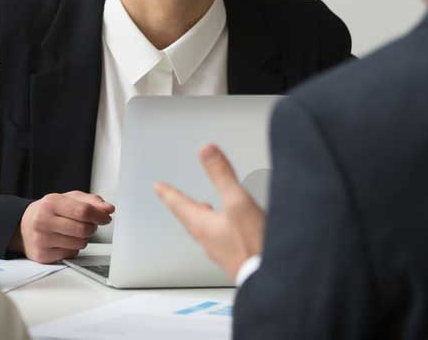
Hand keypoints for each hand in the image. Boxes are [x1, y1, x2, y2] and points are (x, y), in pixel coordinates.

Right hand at [13, 191, 113, 262]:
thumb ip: (90, 201)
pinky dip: (73, 249)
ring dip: (83, 239)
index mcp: (51, 203)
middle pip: (83, 229)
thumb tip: (108, 209)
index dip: (99, 215)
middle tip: (89, 225)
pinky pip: (71, 255)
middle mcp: (43, 221)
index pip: (83, 211)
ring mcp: (42, 240)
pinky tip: (64, 241)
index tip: (106, 217)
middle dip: (92, 228)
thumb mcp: (68, 199)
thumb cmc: (49, 211)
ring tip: (74, 232)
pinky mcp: (43, 256)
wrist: (23, 226)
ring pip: (79, 244)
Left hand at [154, 144, 264, 280]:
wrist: (269, 275)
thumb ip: (222, 175)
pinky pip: (219, 238)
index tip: (158, 187)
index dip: (168, 193)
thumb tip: (207, 151)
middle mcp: (208, 240)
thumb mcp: (237, 202)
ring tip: (202, 208)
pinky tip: (228, 228)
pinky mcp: (234, 257)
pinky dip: (217, 227)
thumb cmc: (251, 244)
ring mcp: (220, 251)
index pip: (179, 205)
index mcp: (203, 225)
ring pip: (204, 229)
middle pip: (190, 218)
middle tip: (174, 198)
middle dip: (183, 205)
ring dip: (201, 216)